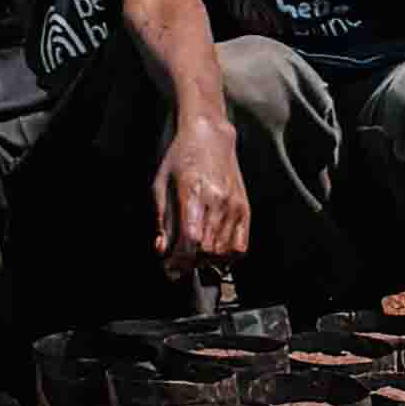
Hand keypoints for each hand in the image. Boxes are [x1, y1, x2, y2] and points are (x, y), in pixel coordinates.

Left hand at [158, 109, 250, 270]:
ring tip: (193, 254)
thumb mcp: (160, 185)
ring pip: (223, 252)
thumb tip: (162, 250)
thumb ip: (162, 220)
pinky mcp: (245, 209)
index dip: (179, 259)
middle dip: (189, 262)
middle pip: (206, 249)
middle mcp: (217, 200)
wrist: (209, 138)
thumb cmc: (181, 158)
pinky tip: (213, 251)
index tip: (169, 267)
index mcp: (193, 192)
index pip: (190, 239)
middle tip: (177, 261)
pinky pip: (240, 246)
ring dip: (205, 261)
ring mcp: (234, 206)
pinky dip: (227, 256)